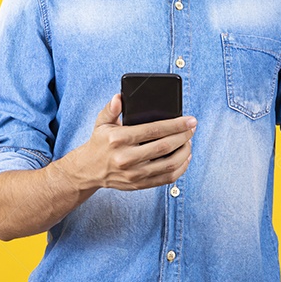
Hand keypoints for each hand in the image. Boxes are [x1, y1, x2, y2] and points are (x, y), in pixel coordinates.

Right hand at [73, 94, 195, 190]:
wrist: (88, 170)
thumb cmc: (99, 143)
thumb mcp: (101, 123)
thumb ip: (112, 109)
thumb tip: (120, 97)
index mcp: (118, 139)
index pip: (154, 130)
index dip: (176, 124)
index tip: (190, 120)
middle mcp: (126, 158)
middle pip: (164, 147)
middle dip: (183, 136)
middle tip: (192, 129)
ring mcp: (133, 174)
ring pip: (169, 165)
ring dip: (184, 153)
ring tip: (189, 142)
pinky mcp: (138, 184)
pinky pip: (166, 179)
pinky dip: (180, 169)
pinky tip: (184, 158)